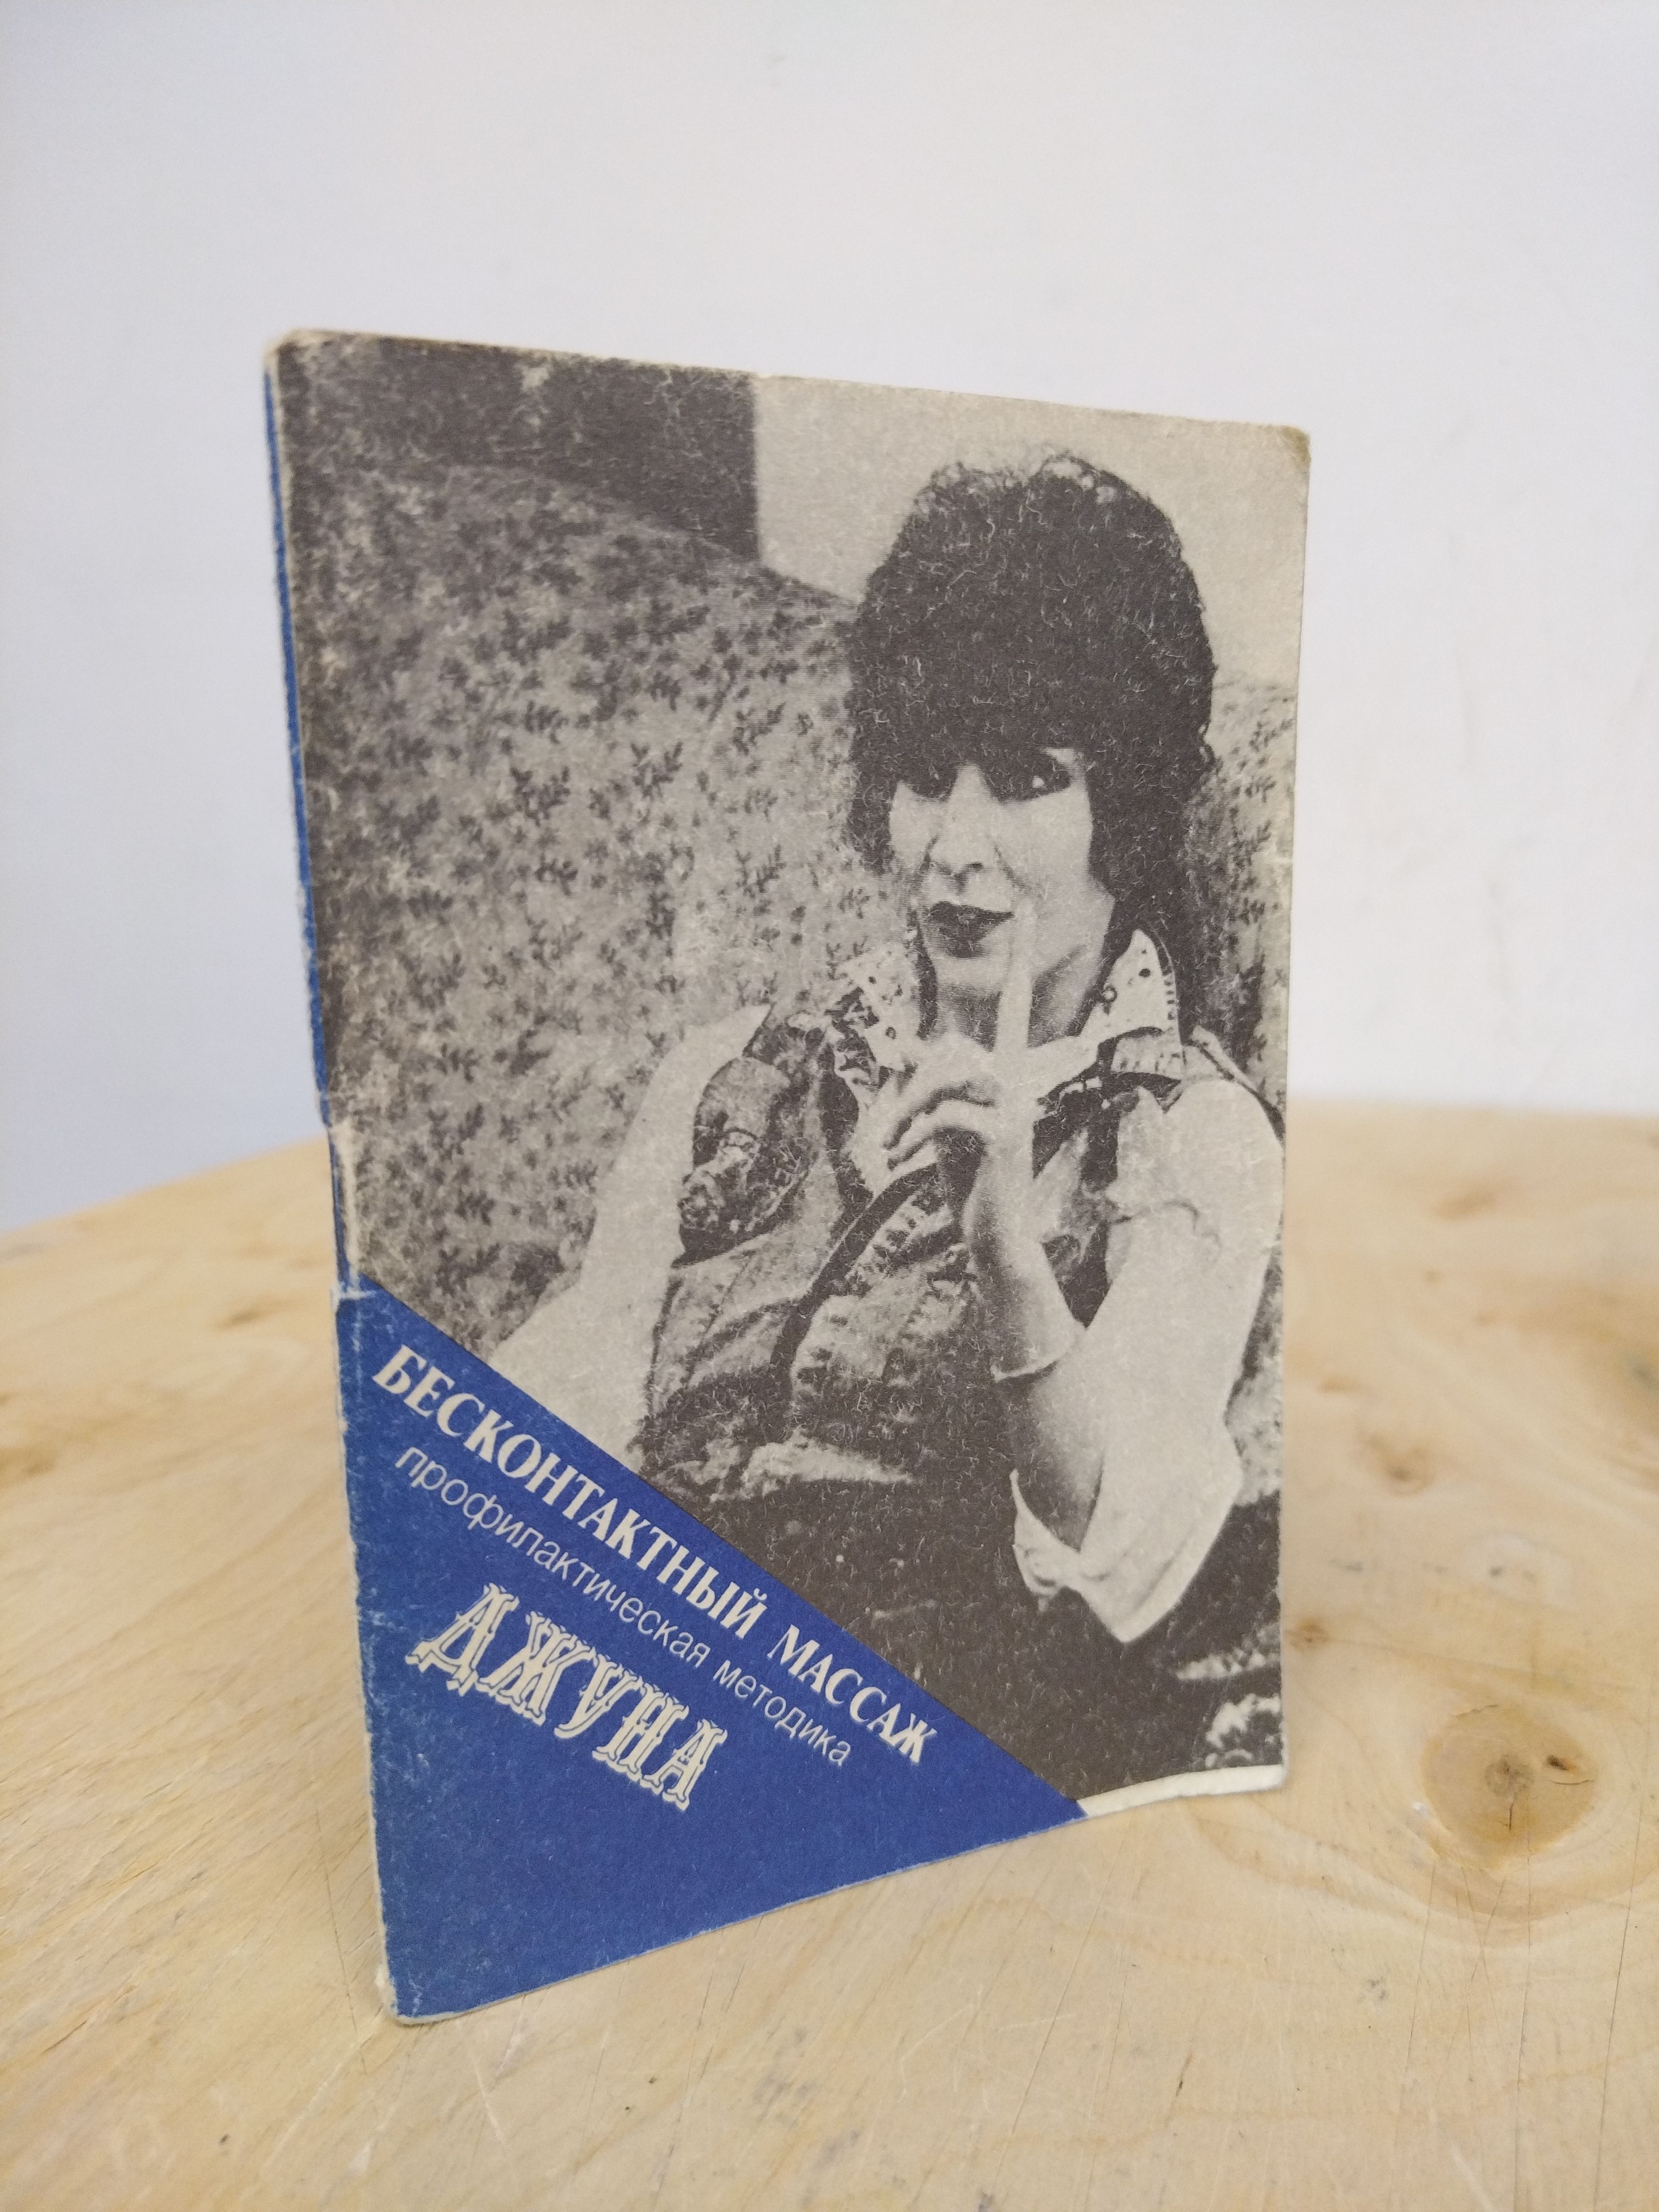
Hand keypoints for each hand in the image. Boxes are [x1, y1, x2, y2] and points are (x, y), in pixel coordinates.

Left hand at [877, 907, 1041, 1268]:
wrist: (992, 1236)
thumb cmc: (966, 1178)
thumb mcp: (936, 1123)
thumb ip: (922, 1081)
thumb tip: (896, 1041)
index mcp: (1004, 1073)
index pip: (1013, 1005)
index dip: (1021, 956)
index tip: (1029, 903)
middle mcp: (1017, 1082)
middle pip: (955, 1048)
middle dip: (913, 1083)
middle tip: (892, 1128)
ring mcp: (1016, 1108)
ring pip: (951, 1075)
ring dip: (910, 1110)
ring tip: (896, 1144)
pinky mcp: (1006, 1136)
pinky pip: (948, 1113)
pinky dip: (915, 1135)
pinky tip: (906, 1160)